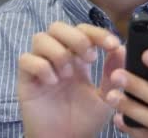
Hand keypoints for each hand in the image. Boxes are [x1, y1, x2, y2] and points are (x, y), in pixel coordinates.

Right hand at [18, 22, 123, 137]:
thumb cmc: (84, 121)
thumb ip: (113, 73)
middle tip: (90, 58)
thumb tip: (121, 48)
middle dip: (76, 37)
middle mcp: (58, 58)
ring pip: (40, 37)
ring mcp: (41, 67)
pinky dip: (41, 67)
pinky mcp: (26, 80)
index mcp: (78, 58)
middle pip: (58, 26)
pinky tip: (52, 83)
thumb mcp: (106, 96)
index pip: (84, 31)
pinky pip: (26, 59)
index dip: (97, 33)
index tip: (112, 45)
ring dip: (58, 52)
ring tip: (68, 74)